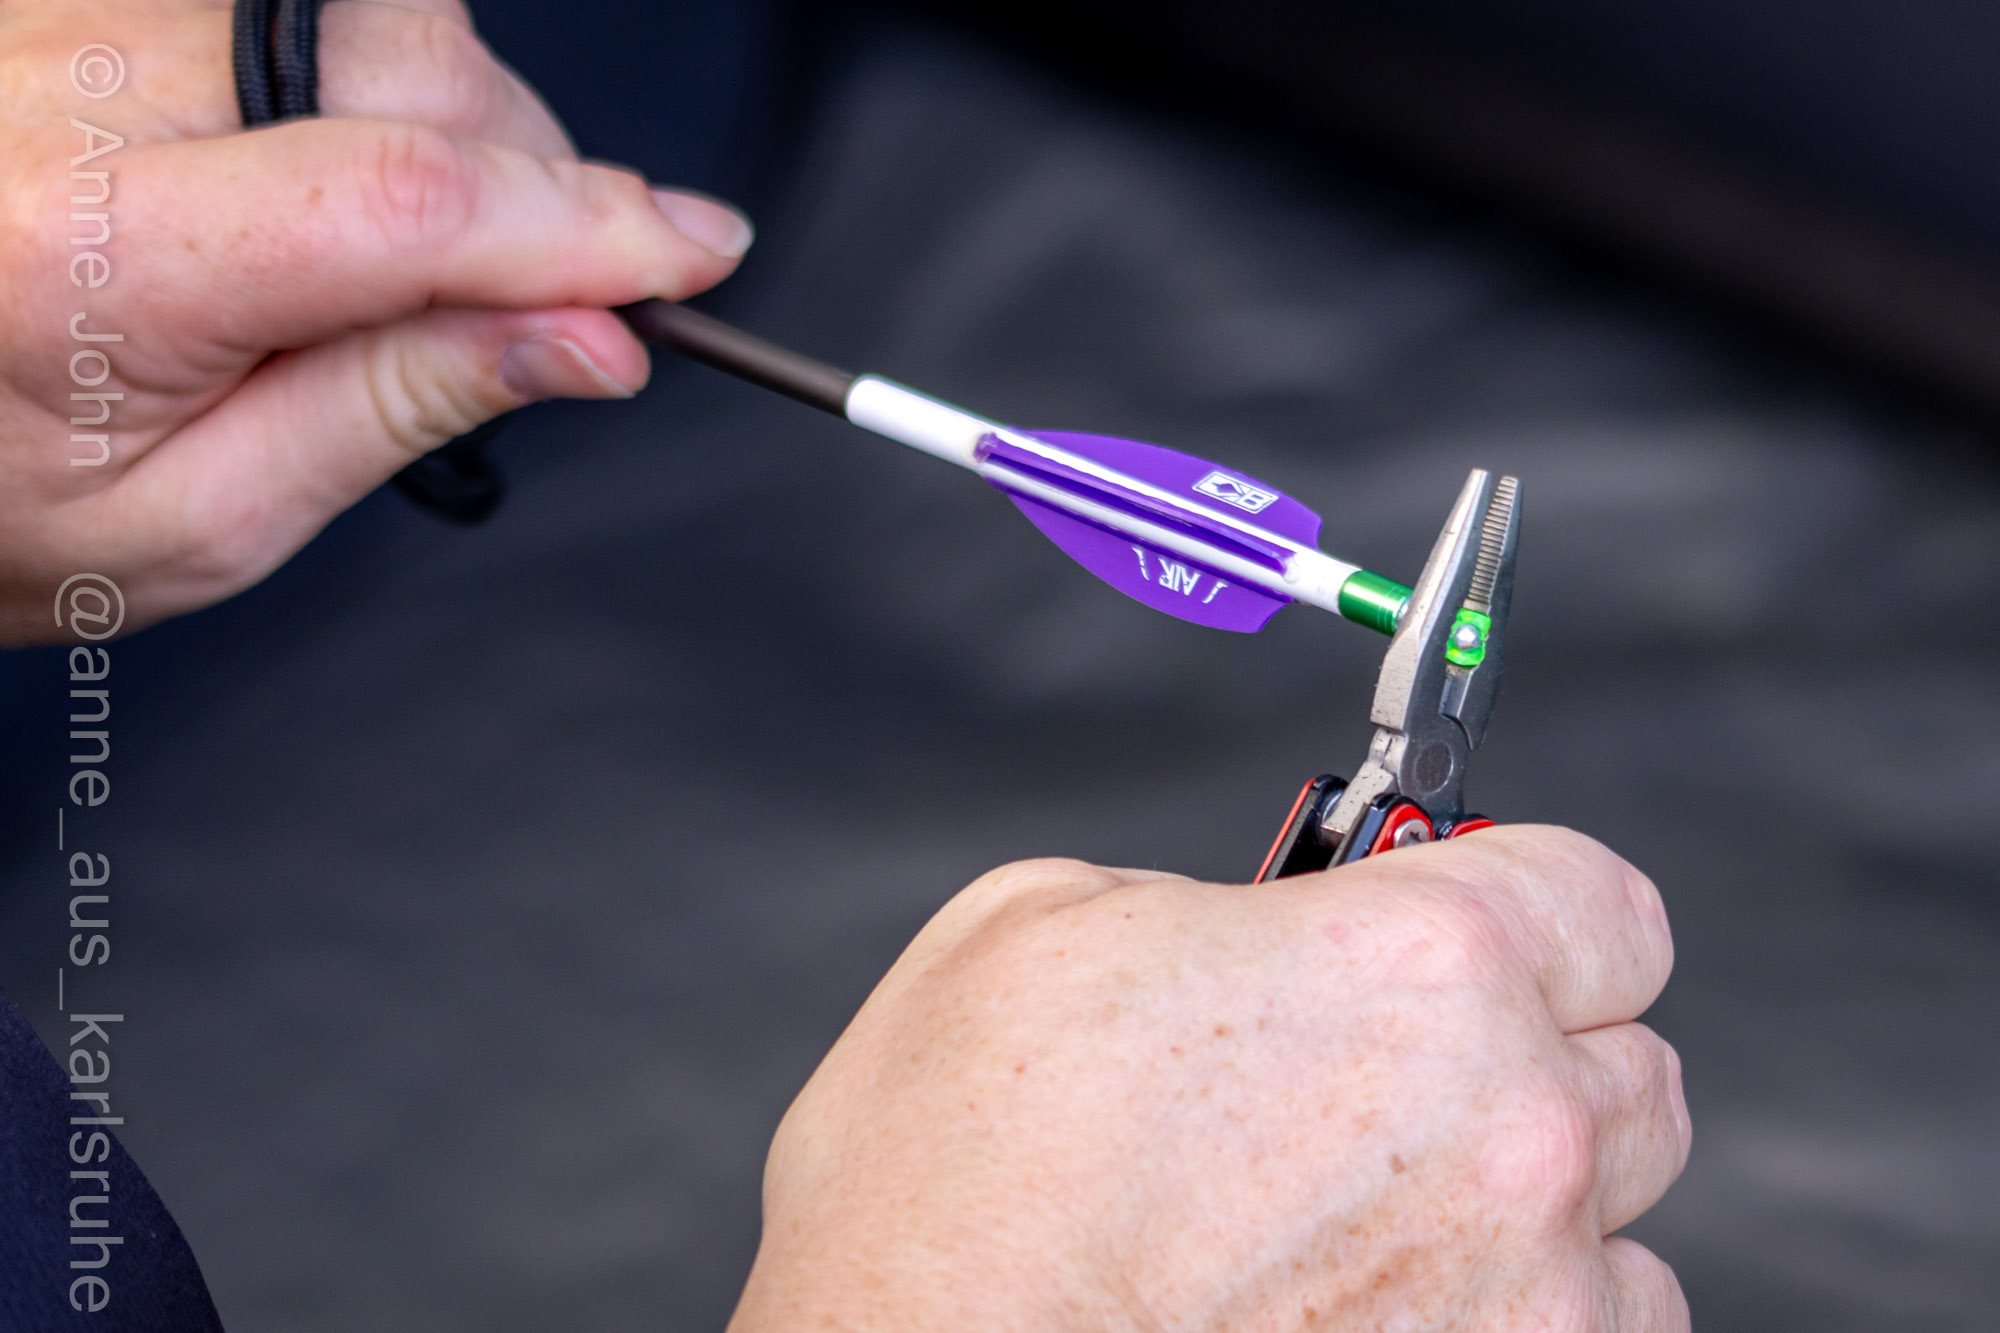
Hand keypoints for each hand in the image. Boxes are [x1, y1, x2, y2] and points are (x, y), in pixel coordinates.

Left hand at [1, 0, 750, 642]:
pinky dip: (365, 79)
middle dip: (526, 170)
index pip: (402, 201)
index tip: (690, 256)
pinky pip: (301, 5)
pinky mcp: (82, 1)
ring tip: (398, 244)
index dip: (581, 225)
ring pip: (368, 14)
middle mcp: (66, 98)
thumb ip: (401, 407)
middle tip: (535, 288)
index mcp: (92, 263)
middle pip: (402, 64)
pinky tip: (333, 166)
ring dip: (446, 117)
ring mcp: (67, 22)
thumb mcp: (208, 519)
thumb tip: (588, 340)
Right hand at [731, 826, 1689, 1331]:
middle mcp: (1513, 1132)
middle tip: (1392, 1083)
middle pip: (1630, 1065)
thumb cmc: (949, 1188)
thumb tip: (1258, 940)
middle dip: (1528, 1059)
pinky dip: (1510, 1329)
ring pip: (1621, 1229)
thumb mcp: (1040, 928)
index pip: (1602, 902)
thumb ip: (1209, 904)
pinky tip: (1383, 1316)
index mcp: (1418, 963)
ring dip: (1527, 1214)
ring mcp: (1529, 1305)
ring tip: (1367, 1228)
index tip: (1491, 932)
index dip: (1534, 908)